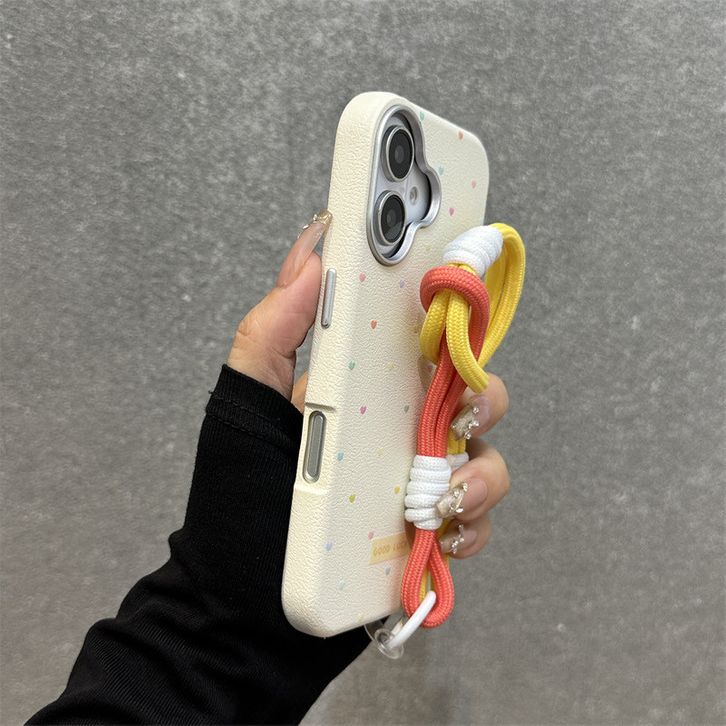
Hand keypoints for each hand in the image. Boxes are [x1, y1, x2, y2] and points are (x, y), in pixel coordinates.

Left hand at [227, 209, 510, 560]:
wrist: (240, 601)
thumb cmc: (238, 497)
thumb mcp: (244, 404)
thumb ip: (272, 330)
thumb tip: (313, 250)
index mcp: (360, 389)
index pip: (420, 343)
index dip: (451, 320)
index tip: (462, 306)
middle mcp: (396, 430)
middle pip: (467, 396)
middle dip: (480, 395)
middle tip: (459, 410)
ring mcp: (414, 483)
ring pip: (483, 458)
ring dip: (480, 471)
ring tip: (442, 494)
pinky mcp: (428, 535)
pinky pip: (475, 521)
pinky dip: (472, 524)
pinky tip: (441, 530)